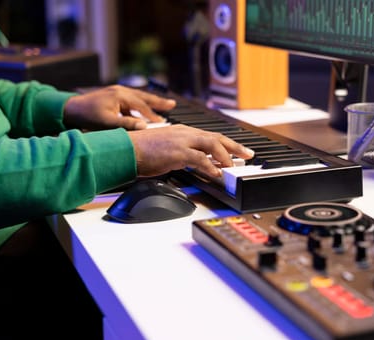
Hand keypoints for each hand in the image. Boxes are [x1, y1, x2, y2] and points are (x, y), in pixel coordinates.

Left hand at [63, 85, 175, 130]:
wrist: (69, 109)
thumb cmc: (86, 115)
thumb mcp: (107, 123)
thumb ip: (127, 124)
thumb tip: (144, 126)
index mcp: (121, 95)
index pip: (142, 106)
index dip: (153, 115)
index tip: (163, 123)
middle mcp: (120, 91)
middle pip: (144, 97)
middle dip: (159, 102)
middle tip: (172, 104)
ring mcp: (116, 92)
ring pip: (139, 97)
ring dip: (151, 102)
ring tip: (163, 105)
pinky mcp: (112, 95)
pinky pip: (131, 100)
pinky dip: (140, 104)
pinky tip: (142, 112)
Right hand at [128, 124, 254, 177]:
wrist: (125, 150)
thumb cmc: (141, 152)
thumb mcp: (166, 151)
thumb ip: (183, 155)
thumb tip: (197, 165)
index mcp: (183, 132)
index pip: (210, 136)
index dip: (226, 143)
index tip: (237, 150)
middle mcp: (185, 133)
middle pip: (216, 137)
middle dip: (234, 146)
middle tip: (248, 154)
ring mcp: (182, 141)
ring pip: (212, 145)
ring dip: (225, 156)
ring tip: (233, 167)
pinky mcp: (177, 152)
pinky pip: (200, 159)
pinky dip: (210, 166)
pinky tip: (216, 173)